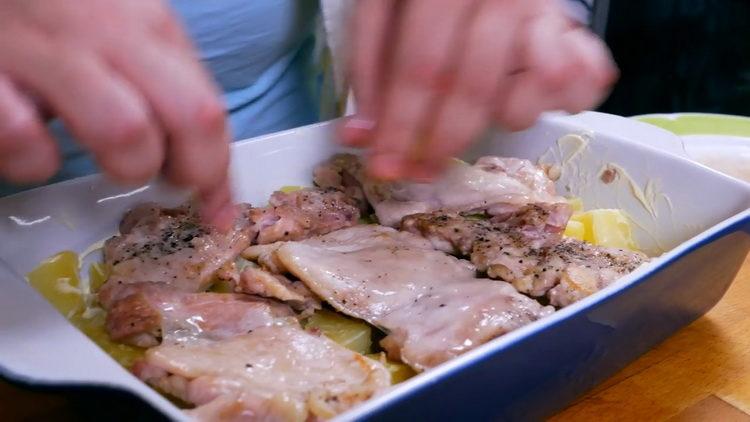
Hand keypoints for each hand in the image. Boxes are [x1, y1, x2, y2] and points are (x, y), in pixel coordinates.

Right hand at [0, 0, 233, 228]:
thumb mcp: (123, 32)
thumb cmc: (60, 12)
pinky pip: (22, 134)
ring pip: (124, 130)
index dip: (217, 173)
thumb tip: (204, 164)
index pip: (209, 110)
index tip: (217, 213)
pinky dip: (34, 157)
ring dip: (122, 164)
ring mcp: (46, 48)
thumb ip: (165, 85)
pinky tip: (31, 140)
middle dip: (185, 171)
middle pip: (190, 118)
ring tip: (96, 154)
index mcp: (147, 26)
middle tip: (158, 176)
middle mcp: (107, 32)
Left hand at [342, 0, 616, 180]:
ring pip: (534, 88)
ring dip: (504, 117)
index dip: (400, 125)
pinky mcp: (571, 28)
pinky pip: (583, 80)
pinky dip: (564, 102)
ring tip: (481, 110)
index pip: (421, 68)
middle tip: (420, 170)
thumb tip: (360, 135)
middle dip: (441, 142)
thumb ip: (370, 65)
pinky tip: (528, 94)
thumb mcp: (383, 7)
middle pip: (473, 88)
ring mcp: (543, 12)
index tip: (384, 167)